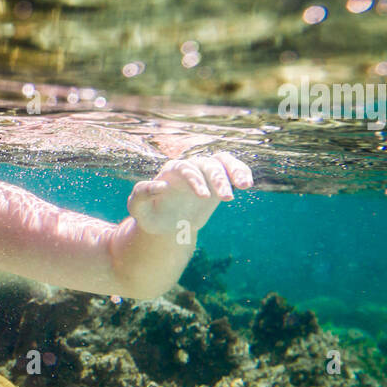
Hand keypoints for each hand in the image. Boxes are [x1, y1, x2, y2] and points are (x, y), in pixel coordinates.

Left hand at [127, 152, 252, 234]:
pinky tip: (247, 183)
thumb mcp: (138, 209)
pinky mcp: (217, 181)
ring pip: (222, 162)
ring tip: (244, 186)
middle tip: (226, 198)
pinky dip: (241, 171)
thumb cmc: (151, 214)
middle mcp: (190, 168)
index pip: (185, 168)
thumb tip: (161, 186)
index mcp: (170, 171)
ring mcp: (205, 173)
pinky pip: (232, 169)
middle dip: (218, 179)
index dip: (195, 179)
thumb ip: (141, 195)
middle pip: (207, 164)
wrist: (166, 224)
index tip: (203, 196)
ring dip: (234, 171)